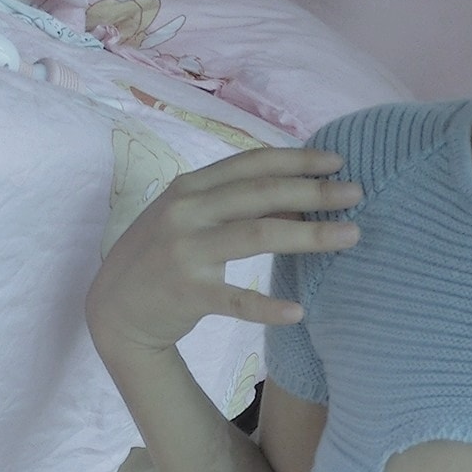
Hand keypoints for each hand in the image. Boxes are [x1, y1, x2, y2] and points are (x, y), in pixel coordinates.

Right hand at [85, 146, 362, 357]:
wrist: (114, 309)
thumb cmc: (160, 257)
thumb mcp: (186, 216)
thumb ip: (229, 200)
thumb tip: (293, 188)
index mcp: (190, 187)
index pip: (252, 164)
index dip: (297, 159)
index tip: (338, 161)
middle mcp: (186, 212)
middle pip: (262, 194)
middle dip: (314, 191)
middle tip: (357, 193)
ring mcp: (186, 251)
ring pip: (258, 235)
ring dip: (309, 236)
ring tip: (351, 236)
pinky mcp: (187, 293)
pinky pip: (235, 299)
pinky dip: (268, 306)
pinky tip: (299, 311)